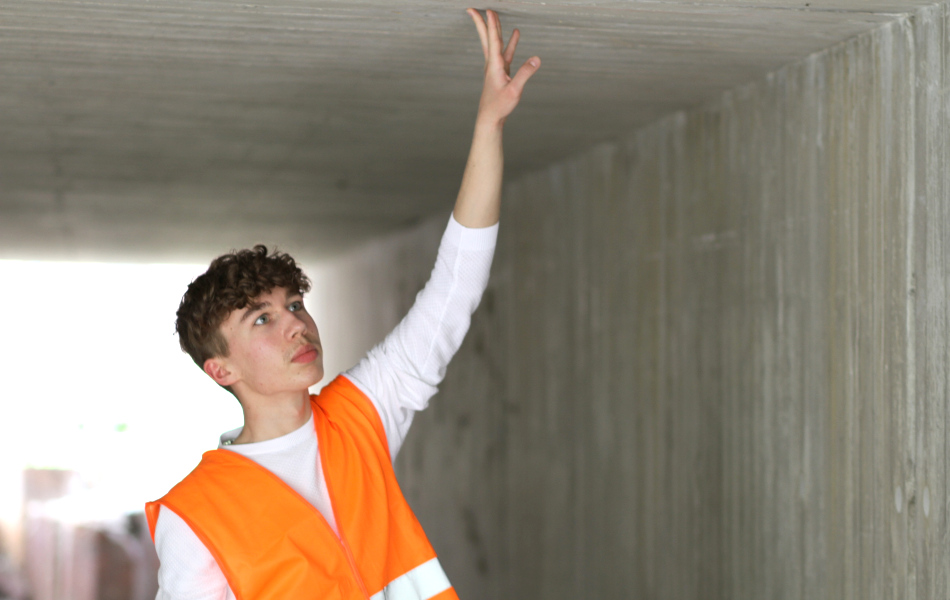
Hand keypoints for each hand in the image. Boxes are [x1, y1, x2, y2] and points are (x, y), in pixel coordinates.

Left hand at [467, 8, 540, 126]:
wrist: (490, 118)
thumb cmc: (500, 106)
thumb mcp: (514, 91)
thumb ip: (525, 74)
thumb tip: (536, 58)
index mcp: (494, 66)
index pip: (493, 40)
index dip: (491, 24)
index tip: (489, 11)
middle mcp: (492, 64)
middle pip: (487, 38)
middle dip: (481, 23)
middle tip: (472, 9)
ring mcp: (496, 67)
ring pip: (495, 43)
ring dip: (495, 29)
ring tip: (495, 15)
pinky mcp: (500, 72)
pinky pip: (505, 52)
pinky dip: (509, 43)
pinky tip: (515, 35)